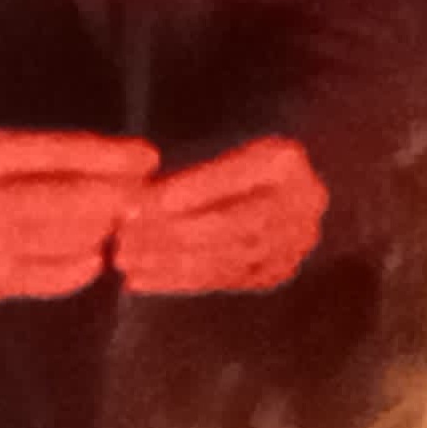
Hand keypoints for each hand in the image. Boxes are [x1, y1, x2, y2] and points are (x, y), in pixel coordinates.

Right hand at [0, 130, 164, 303]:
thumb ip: (42, 156)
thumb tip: (126, 164)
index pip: (61, 153)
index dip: (112, 157)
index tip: (151, 156)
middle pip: (75, 202)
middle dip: (119, 199)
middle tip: (148, 196)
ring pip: (72, 241)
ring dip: (106, 232)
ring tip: (124, 222)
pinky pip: (57, 276)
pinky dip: (84, 264)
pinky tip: (93, 253)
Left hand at [111, 136, 328, 295]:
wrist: (279, 188)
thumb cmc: (233, 158)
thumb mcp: (217, 145)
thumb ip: (187, 172)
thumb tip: (136, 202)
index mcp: (284, 160)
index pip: (231, 178)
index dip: (186, 193)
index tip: (142, 205)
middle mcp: (301, 204)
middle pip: (231, 225)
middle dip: (173, 235)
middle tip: (126, 241)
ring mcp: (293, 243)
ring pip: (227, 258)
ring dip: (171, 264)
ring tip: (129, 264)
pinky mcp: (277, 271)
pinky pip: (225, 279)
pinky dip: (181, 281)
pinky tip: (145, 280)